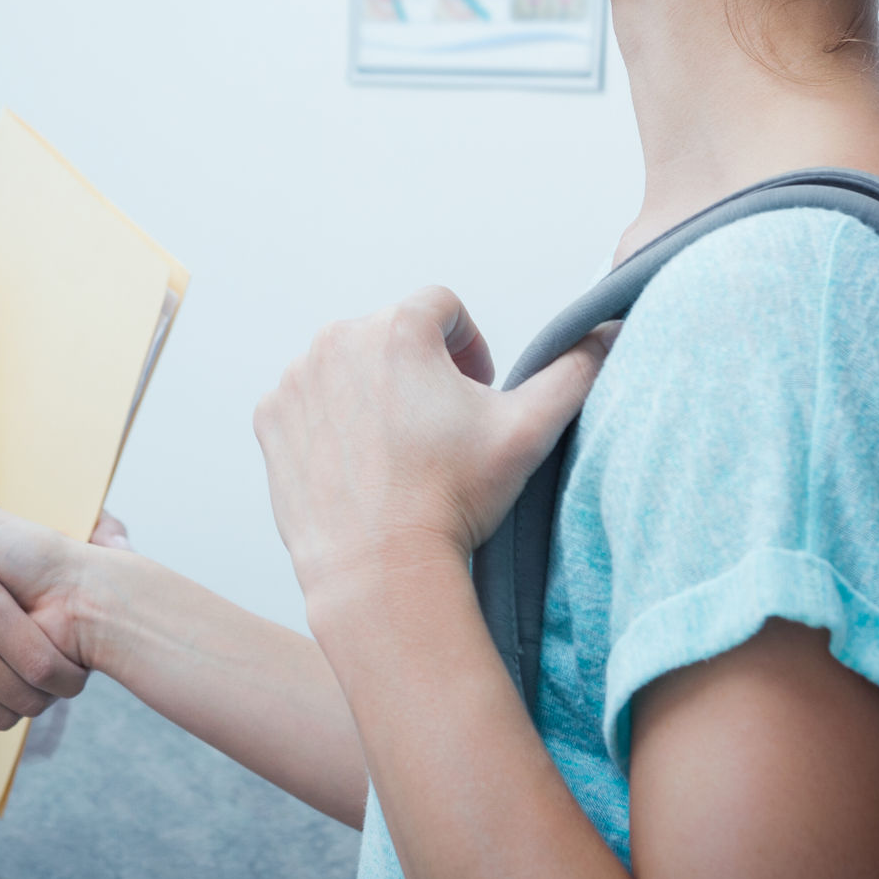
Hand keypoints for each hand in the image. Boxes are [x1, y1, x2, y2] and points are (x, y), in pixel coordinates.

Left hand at [253, 287, 609, 612]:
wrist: (379, 569)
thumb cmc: (454, 499)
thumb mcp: (530, 430)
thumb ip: (575, 369)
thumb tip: (607, 333)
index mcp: (399, 328)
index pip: (441, 308)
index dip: (468, 345)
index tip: (475, 392)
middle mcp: (338, 339)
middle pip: (390, 335)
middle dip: (420, 369)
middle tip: (441, 429)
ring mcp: (297, 379)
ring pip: (347, 366)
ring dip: (373, 391)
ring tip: (399, 450)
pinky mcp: (271, 418)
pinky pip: (307, 400)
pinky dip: (331, 421)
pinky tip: (359, 464)